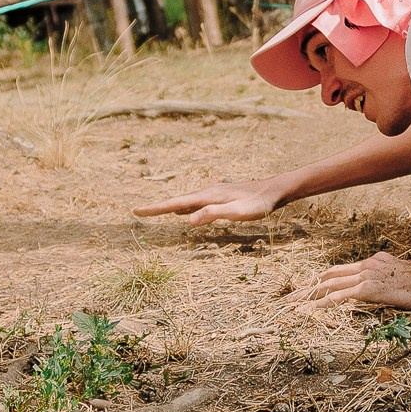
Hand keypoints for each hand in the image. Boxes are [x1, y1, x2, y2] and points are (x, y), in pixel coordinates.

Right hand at [133, 178, 280, 224]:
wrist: (274, 190)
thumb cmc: (259, 204)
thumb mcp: (238, 212)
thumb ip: (214, 214)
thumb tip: (188, 220)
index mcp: (207, 197)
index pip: (175, 203)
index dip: (155, 208)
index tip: (136, 211)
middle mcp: (207, 192)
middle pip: (176, 201)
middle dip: (157, 207)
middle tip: (137, 212)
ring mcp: (213, 194)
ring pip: (185, 201)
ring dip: (168, 207)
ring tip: (154, 211)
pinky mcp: (219, 197)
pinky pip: (194, 203)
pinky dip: (182, 207)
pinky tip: (182, 211)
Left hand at [292, 250, 410, 310]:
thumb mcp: (400, 276)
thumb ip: (386, 277)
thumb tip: (382, 283)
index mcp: (371, 263)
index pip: (338, 271)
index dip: (319, 279)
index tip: (304, 288)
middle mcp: (365, 267)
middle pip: (327, 276)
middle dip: (306, 287)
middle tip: (287, 298)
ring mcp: (365, 276)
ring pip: (328, 285)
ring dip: (306, 295)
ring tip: (290, 305)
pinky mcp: (368, 289)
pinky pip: (339, 296)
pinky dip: (321, 303)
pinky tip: (309, 311)